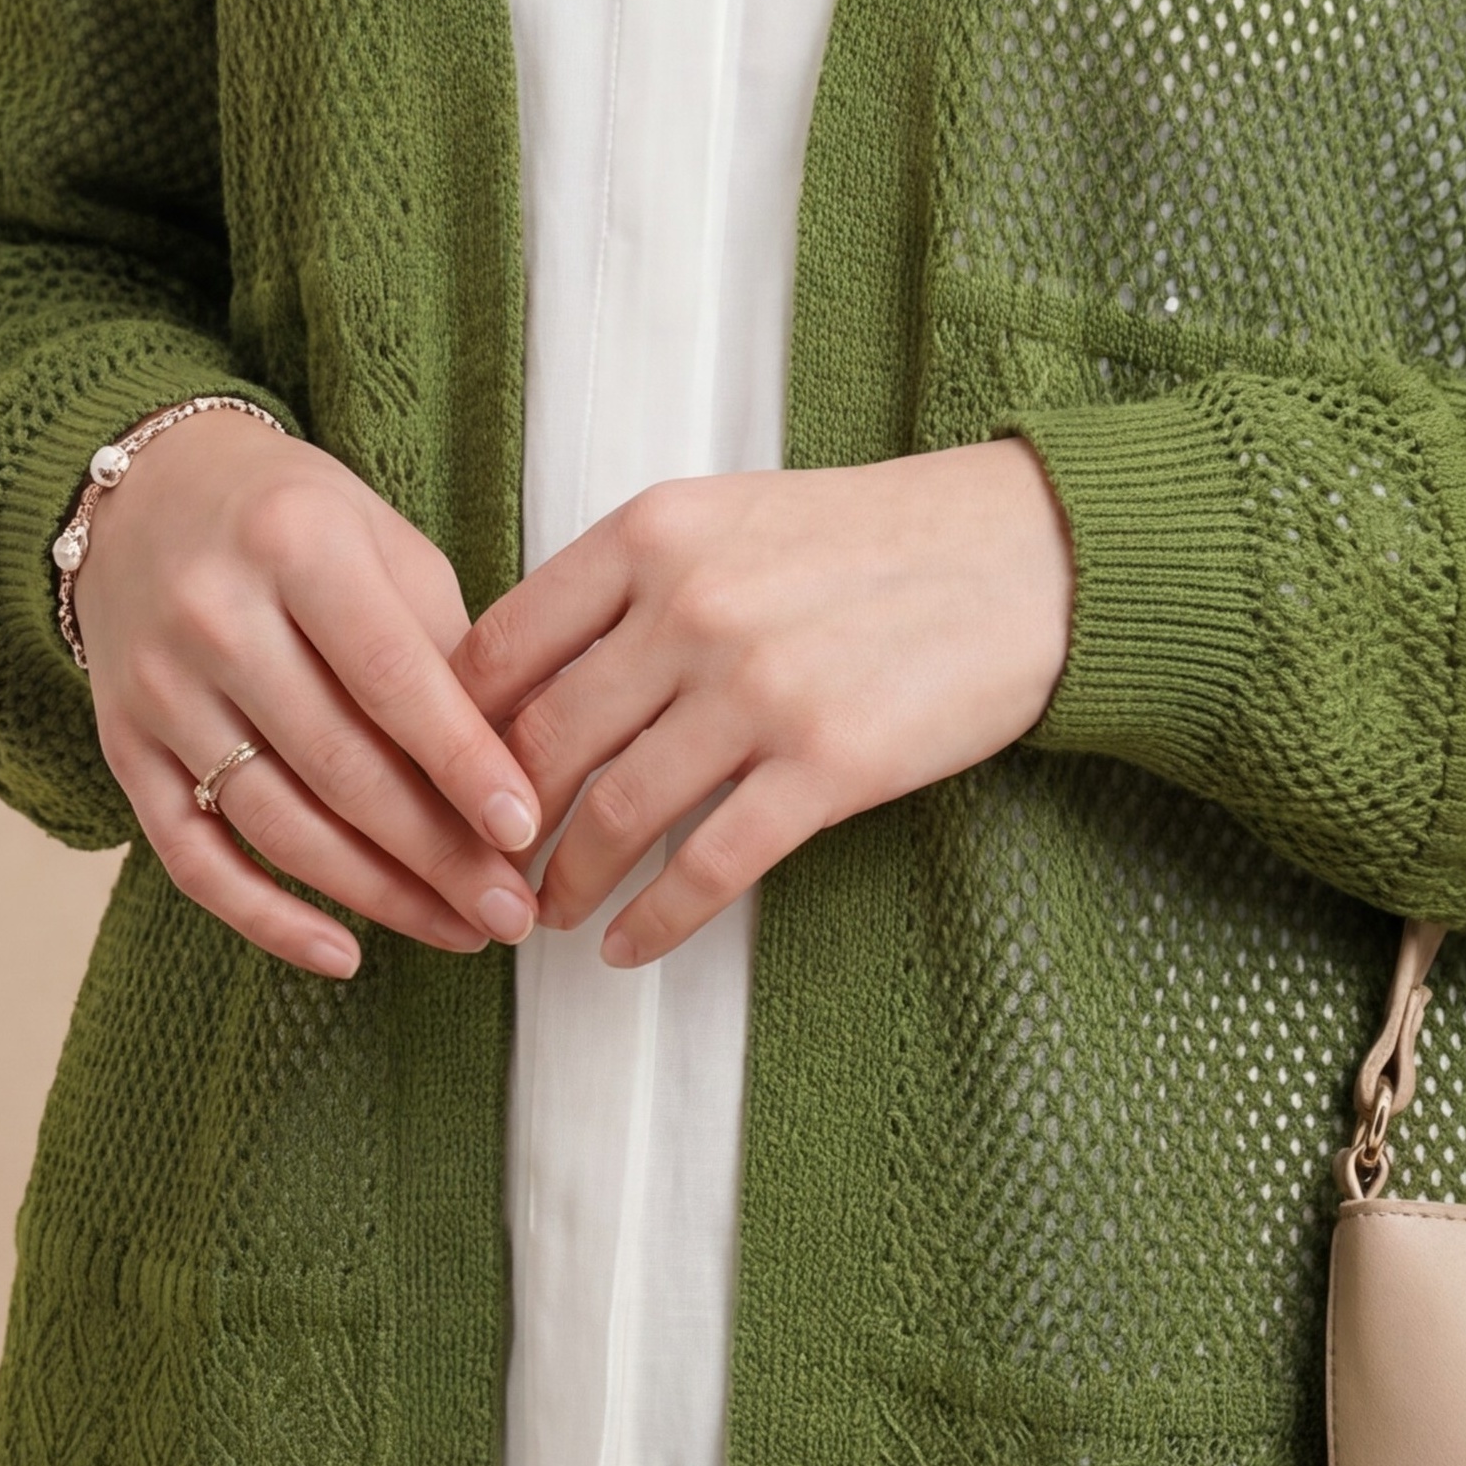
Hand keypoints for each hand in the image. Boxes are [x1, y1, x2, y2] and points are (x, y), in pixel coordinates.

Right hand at [70, 411, 544, 978]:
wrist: (143, 491)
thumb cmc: (294, 518)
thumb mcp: (383, 542)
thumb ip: (444, 644)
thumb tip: (518, 768)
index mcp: (296, 544)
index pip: (393, 678)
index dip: (463, 763)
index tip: (526, 833)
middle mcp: (214, 615)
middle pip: (339, 765)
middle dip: (436, 854)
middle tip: (510, 912)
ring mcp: (158, 688)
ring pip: (275, 822)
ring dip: (376, 895)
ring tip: (458, 932)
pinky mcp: (121, 744)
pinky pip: (191, 855)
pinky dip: (264, 917)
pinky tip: (341, 952)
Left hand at [448, 440, 1074, 967]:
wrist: (1024, 556)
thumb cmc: (873, 538)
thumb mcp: (730, 518)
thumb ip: (632, 581)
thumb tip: (529, 676)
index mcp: (653, 535)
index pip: (503, 645)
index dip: (452, 729)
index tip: (441, 781)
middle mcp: (690, 609)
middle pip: (540, 743)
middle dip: (493, 825)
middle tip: (478, 870)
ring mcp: (757, 691)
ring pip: (612, 815)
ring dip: (563, 883)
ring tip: (546, 915)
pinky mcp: (827, 766)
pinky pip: (709, 867)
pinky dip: (653, 921)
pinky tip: (626, 948)